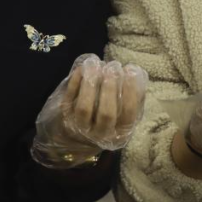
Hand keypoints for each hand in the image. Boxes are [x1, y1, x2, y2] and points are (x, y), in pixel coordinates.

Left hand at [31, 55, 147, 168]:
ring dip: (91, 84)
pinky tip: (83, 67)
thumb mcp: (126, 114)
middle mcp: (101, 134)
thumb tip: (136, 73)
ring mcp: (81, 127)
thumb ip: (135, 97)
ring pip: (84, 108)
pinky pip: (69, 99)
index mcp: (121, 133)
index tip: (130, 69)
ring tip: (96, 64)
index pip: (128, 114)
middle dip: (110, 88)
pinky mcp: (65, 117)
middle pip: (106, 113)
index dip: (130, 91)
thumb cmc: (110, 120)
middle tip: (114, 66)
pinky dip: (75, 81)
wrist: (79, 138)